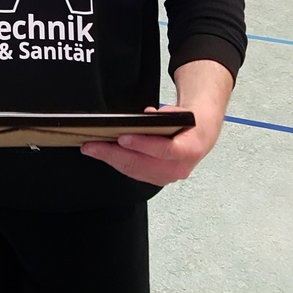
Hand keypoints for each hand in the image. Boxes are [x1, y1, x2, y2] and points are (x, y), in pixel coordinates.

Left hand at [81, 61, 231, 185]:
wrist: (200, 135)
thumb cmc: (187, 123)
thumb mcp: (178, 113)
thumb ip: (163, 116)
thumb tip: (145, 115)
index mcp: (189, 149)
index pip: (164, 150)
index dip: (142, 144)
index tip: (121, 137)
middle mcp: (180, 168)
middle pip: (142, 164)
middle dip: (113, 154)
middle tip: (92, 145)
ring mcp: (168, 177)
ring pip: (135, 170)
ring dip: (110, 160)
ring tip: (92, 149)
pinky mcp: (158, 180)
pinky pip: (134, 173)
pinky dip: (117, 163)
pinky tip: (104, 155)